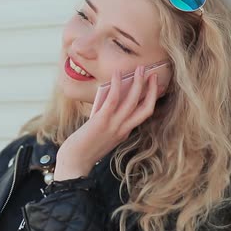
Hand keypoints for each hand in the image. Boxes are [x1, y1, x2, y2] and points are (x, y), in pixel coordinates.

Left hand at [54, 65, 160, 180]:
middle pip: (146, 107)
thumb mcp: (101, 129)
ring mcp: (114, 125)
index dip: (152, 98)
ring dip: (138, 84)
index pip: (143, 113)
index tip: (155, 85)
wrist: (75, 162)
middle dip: (152, 90)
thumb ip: (107, 113)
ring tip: (141, 69)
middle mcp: (123, 129)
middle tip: (154, 73)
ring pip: (132, 101)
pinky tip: (117, 74)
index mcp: (125, 132)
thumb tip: (110, 91)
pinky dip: (116, 86)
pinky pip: (112, 100)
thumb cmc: (84, 145)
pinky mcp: (102, 121)